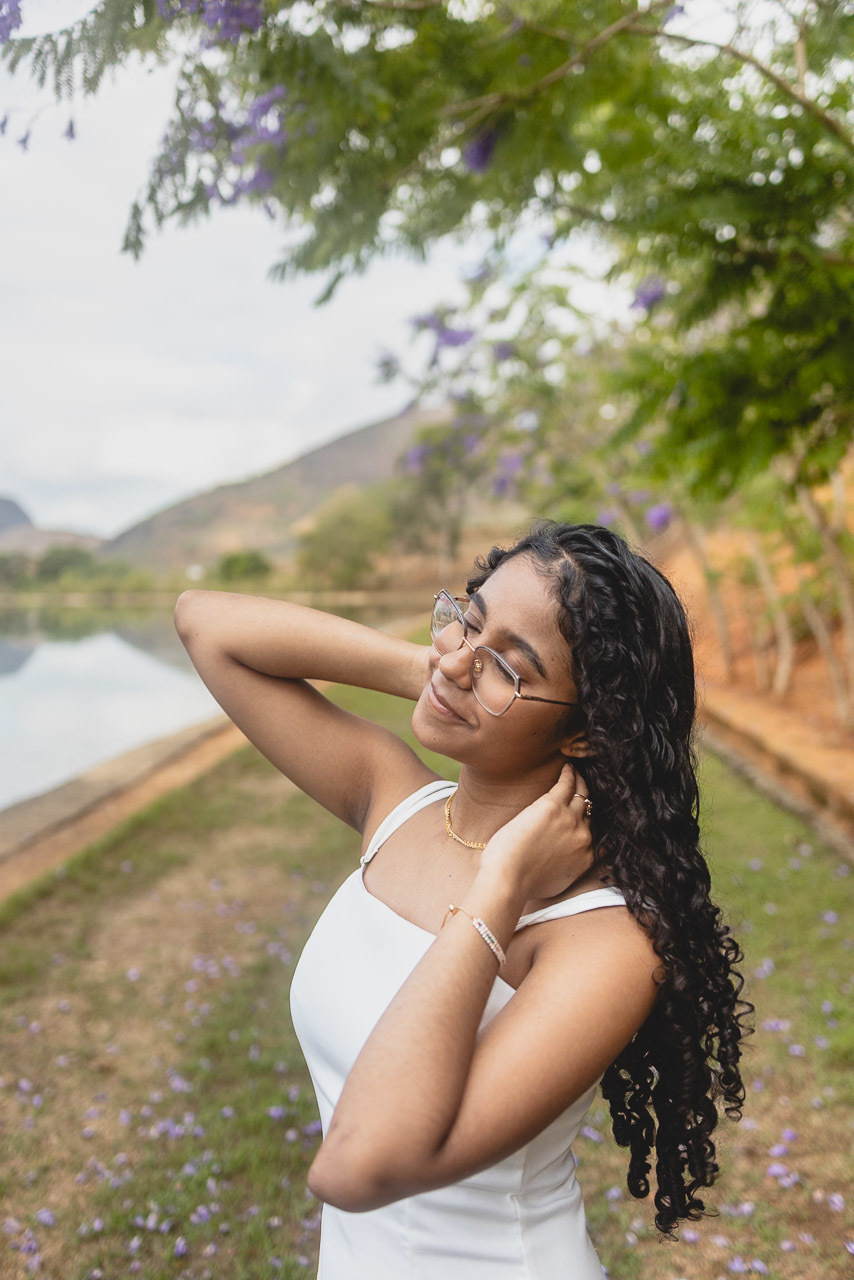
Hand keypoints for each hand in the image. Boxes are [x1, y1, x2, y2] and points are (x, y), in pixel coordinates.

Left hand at [479, 765, 593, 903]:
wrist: (509, 879)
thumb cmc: (524, 884)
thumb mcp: (556, 883)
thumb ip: (567, 869)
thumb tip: (564, 860)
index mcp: (586, 858)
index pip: (593, 833)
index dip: (589, 821)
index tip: (586, 814)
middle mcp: (584, 837)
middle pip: (590, 812)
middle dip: (587, 800)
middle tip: (583, 788)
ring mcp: (571, 820)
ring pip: (582, 794)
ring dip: (580, 781)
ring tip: (577, 773)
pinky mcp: (553, 806)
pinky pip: (567, 784)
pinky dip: (569, 774)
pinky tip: (567, 768)